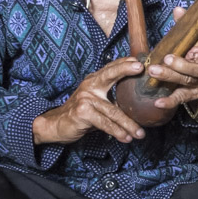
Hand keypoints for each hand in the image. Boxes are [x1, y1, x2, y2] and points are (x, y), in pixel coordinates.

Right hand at [32, 56, 148, 144]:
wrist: (56, 124)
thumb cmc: (80, 114)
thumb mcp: (96, 103)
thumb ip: (112, 99)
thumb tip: (138, 104)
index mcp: (94, 81)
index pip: (110, 69)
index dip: (124, 63)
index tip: (140, 61)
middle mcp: (89, 86)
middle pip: (109, 75)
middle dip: (126, 70)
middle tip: (141, 69)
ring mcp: (85, 98)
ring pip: (113, 111)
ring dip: (129, 124)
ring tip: (140, 133)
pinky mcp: (82, 112)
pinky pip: (105, 123)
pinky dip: (117, 132)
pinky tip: (126, 137)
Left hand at [145, 6, 197, 115]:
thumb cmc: (194, 49)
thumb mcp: (193, 36)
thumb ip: (186, 24)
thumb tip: (178, 10)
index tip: (192, 51)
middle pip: (197, 70)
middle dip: (181, 65)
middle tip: (166, 59)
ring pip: (187, 82)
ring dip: (170, 77)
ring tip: (154, 72)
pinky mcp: (194, 96)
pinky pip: (181, 99)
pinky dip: (170, 101)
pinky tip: (158, 102)